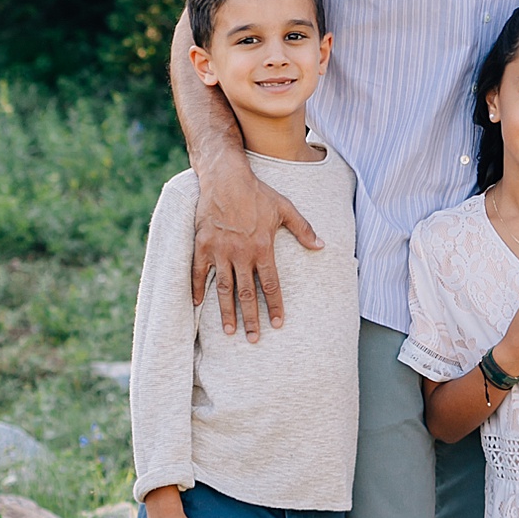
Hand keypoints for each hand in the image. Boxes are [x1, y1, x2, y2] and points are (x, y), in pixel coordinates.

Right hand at [192, 156, 320, 338]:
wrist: (225, 177)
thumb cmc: (258, 192)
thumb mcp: (285, 208)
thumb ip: (303, 229)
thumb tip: (322, 246)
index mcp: (262, 248)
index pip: (270, 284)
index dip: (275, 306)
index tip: (278, 324)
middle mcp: (240, 254)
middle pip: (247, 293)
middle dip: (251, 319)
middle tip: (253, 340)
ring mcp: (219, 251)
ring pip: (223, 288)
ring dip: (227, 311)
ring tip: (229, 331)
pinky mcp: (202, 245)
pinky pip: (197, 272)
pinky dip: (196, 289)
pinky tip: (197, 305)